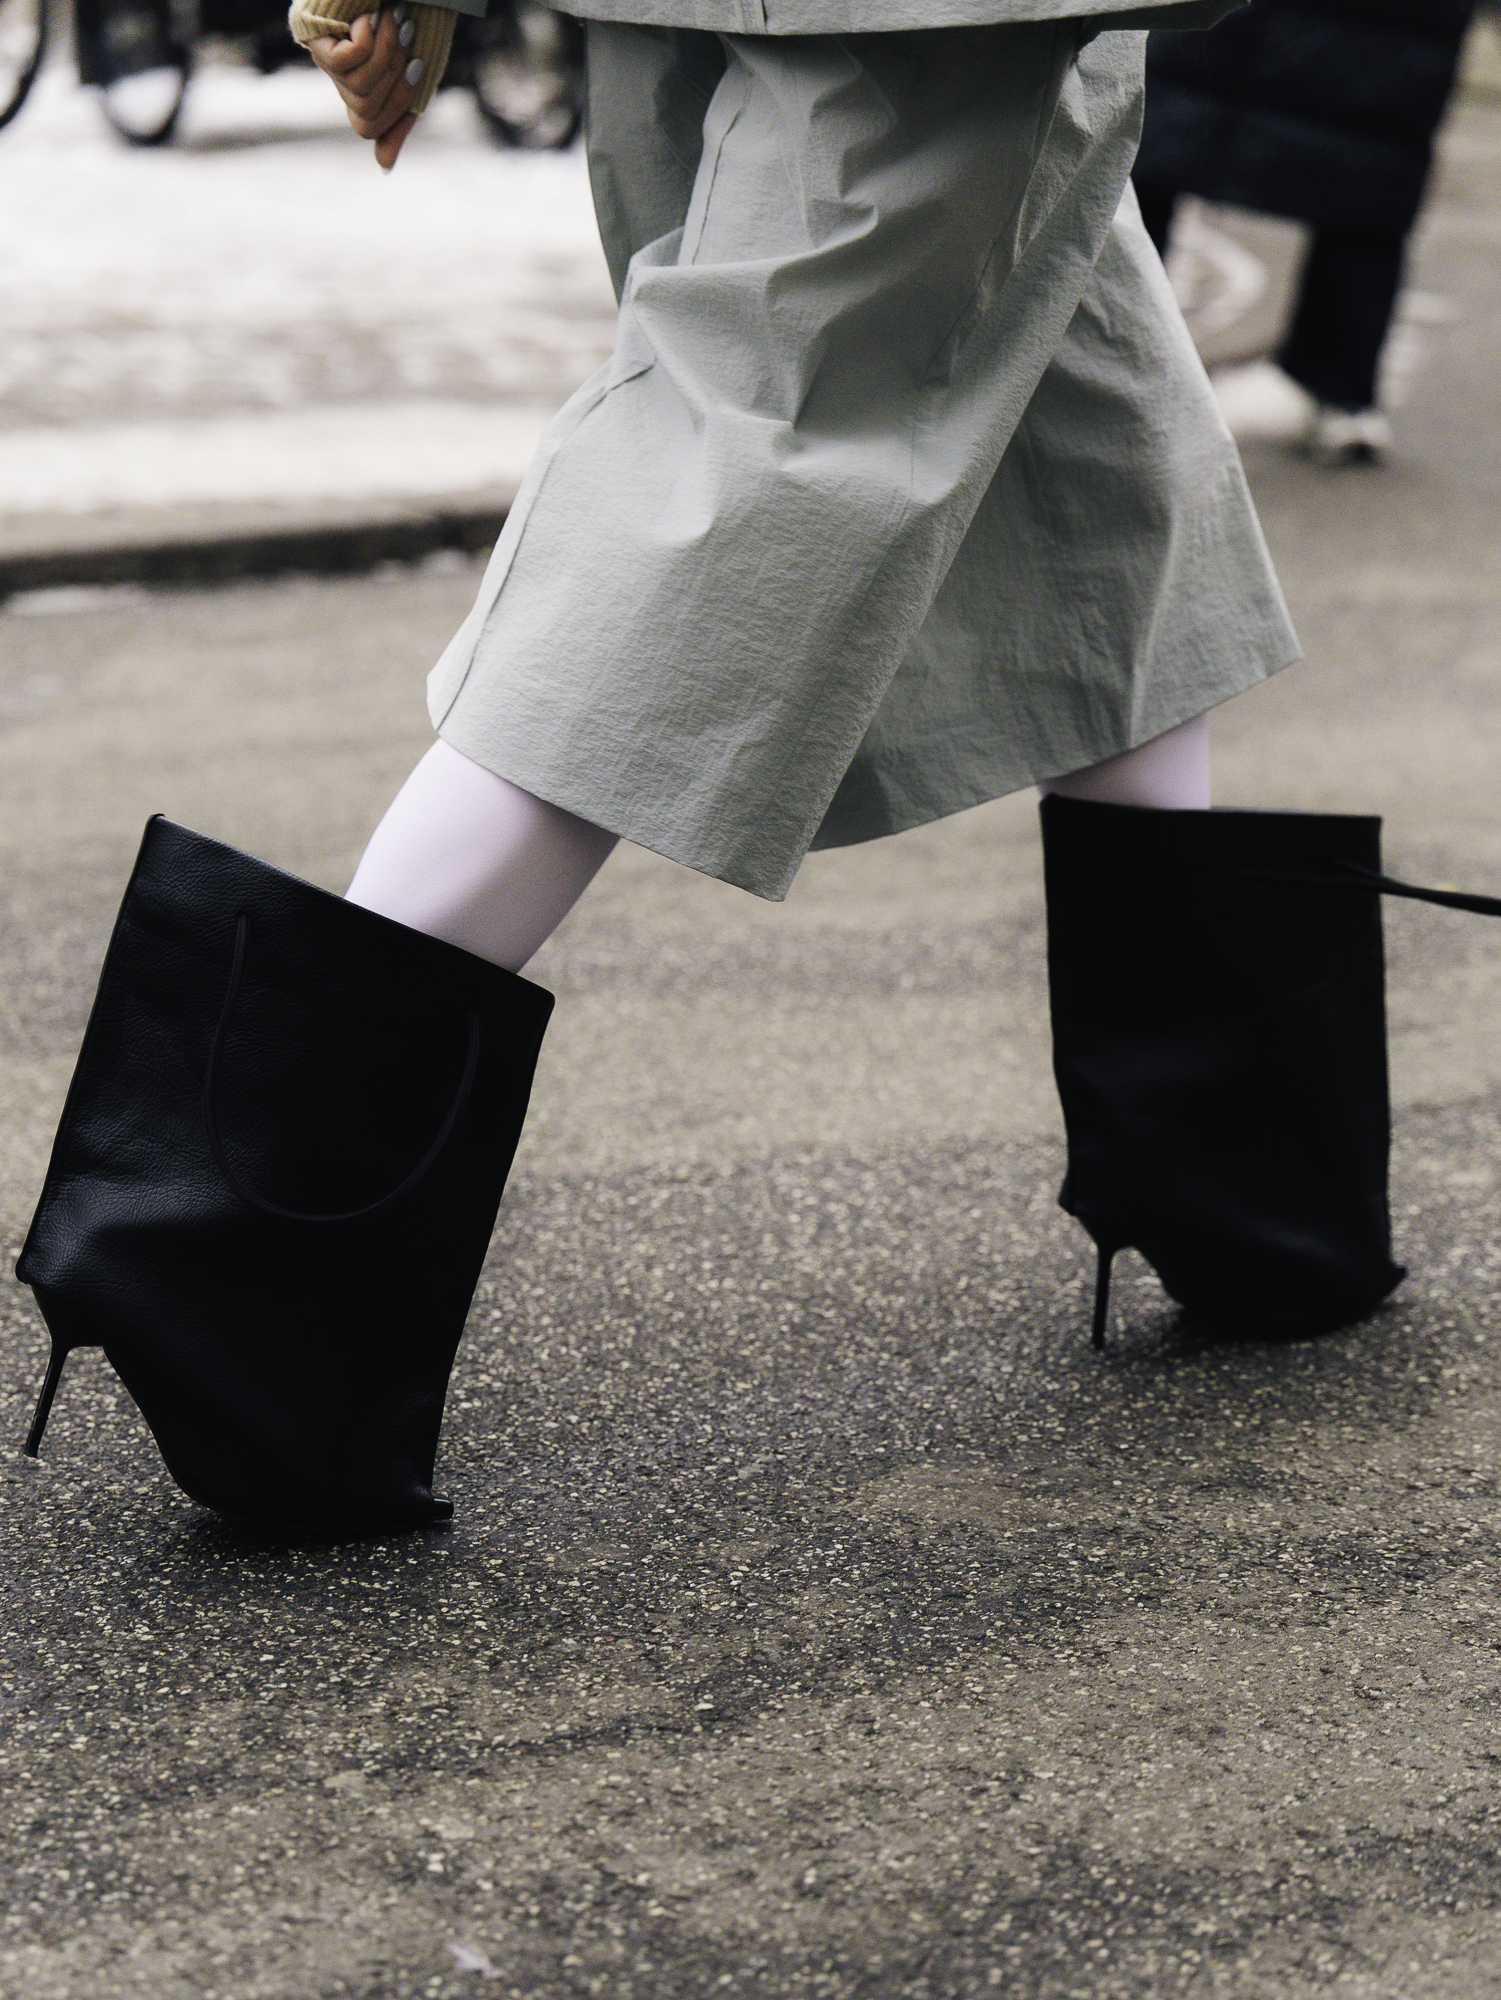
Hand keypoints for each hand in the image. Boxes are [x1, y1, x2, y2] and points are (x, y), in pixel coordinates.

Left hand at [308, 7, 420, 170]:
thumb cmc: (408, 14)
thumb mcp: (412, 72)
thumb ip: (399, 118)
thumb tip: (382, 166)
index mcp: (359, 87)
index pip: (367, 127)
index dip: (396, 107)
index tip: (416, 67)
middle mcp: (336, 77)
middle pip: (366, 111)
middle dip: (394, 75)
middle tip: (403, 35)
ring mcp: (323, 57)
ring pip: (359, 88)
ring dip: (385, 52)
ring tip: (389, 16)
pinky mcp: (315, 37)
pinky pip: (348, 62)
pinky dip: (368, 39)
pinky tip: (367, 14)